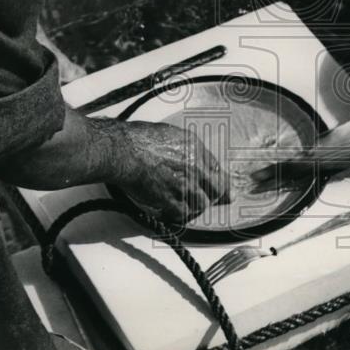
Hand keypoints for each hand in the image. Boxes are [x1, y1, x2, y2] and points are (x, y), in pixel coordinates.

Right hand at [92, 119, 230, 224]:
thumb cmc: (142, 139)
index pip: (219, 171)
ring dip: (195, 206)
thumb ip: (189, 148)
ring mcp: (184, 185)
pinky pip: (183, 214)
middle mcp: (195, 168)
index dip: (221, 182)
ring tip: (186, 205)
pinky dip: (179, 216)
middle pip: (217, 190)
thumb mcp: (173, 134)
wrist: (125, 150)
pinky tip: (172, 211)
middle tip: (210, 200)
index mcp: (197, 150)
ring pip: (201, 204)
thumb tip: (196, 158)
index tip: (224, 190)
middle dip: (215, 196)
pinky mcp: (169, 200)